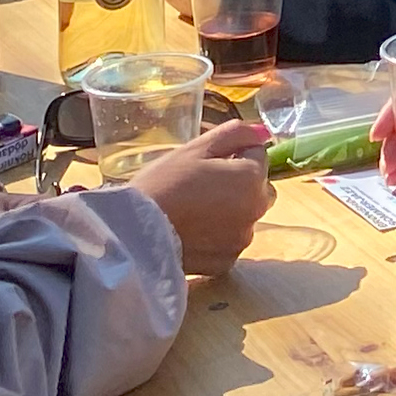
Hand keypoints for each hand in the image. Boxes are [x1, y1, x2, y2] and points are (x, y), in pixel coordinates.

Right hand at [130, 119, 274, 273]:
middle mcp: (256, 210)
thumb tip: (263, 131)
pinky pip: (229, 242)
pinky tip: (191, 233)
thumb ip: (235, 134)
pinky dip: (218, 237)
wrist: (132, 235)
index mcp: (252, 178)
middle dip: (239, 184)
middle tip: (200, 187)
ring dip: (231, 211)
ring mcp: (242, 239)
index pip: (257, 155)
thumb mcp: (195, 149)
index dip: (232, 155)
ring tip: (193, 212)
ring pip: (245, 216)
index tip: (206, 165)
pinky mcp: (226, 263)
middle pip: (257, 188)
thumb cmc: (162, 184)